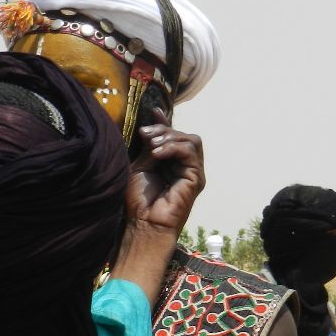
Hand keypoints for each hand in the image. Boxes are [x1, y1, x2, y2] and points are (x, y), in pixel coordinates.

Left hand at [125, 111, 204, 238]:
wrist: (142, 223)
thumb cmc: (139, 200)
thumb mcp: (141, 164)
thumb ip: (150, 145)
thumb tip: (154, 120)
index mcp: (172, 163)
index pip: (174, 136)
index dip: (165, 123)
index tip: (152, 111)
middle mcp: (185, 167)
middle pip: (183, 135)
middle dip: (164, 130)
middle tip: (145, 134)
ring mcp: (193, 173)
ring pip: (190, 140)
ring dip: (170, 138)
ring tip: (152, 146)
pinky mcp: (197, 178)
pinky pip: (190, 152)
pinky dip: (174, 148)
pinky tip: (157, 154)